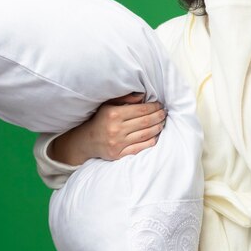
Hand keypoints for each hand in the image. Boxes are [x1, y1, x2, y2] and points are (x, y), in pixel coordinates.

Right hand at [48, 93, 166, 164]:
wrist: (87, 140)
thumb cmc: (101, 119)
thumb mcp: (108, 105)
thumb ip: (125, 98)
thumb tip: (143, 96)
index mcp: (114, 114)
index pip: (141, 110)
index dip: (153, 107)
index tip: (160, 105)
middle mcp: (116, 129)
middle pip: (145, 122)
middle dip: (158, 116)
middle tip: (164, 113)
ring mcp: (117, 143)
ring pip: (145, 135)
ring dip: (157, 128)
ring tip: (162, 123)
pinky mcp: (118, 154)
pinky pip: (140, 148)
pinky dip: (151, 141)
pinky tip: (156, 136)